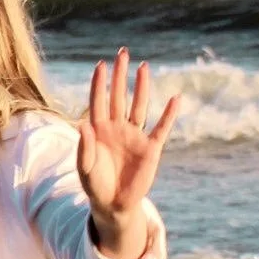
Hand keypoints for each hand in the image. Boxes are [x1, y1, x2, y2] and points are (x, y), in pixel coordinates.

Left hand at [76, 47, 178, 258]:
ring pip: (139, 106)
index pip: (99, 101)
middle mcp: (117, 128)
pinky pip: (162, 128)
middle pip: (119, 96)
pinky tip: (175, 99)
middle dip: (121, 75)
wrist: (113, 204)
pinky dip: (169, 115)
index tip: (101, 65)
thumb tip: (84, 123)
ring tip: (144, 67)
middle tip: (123, 53)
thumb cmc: (95, 185)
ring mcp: (135, 136)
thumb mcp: (85, 168)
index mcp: (99, 130)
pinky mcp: (151, 148)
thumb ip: (85, 147)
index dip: (100, 83)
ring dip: (142, 87)